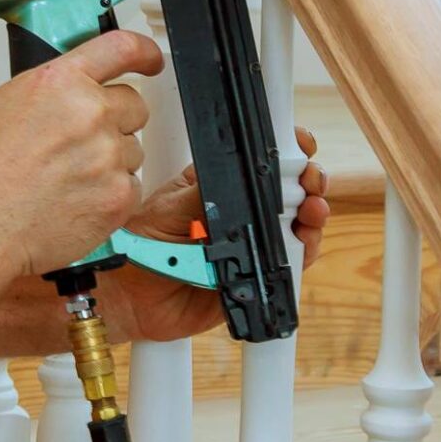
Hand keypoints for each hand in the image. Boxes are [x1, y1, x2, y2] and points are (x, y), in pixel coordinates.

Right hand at [0, 29, 163, 281]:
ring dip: (111, 161)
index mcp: (60, 83)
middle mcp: (90, 113)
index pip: (120, 48)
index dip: (142, 52)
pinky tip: (77, 201)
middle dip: (115, 121)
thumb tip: (56, 94)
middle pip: (134, 105)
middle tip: (84, 144)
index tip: (150, 59)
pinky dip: (111, 195)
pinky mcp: (119, 194)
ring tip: (69, 179)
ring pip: (133, 150)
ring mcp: (108, 155)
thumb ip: (39, 92)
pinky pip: (131, 187)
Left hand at [103, 126, 331, 344]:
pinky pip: (287, 267)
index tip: (300, 147)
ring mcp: (250, 246)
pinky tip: (302, 243)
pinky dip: (302, 254)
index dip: (287, 153)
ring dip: (312, 216)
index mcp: (221, 187)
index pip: (261, 164)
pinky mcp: (253, 278)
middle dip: (308, 182)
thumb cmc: (141, 245)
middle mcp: (240, 215)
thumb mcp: (173, 206)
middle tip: (308, 182)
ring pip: (296, 228)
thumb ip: (210, 191)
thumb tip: (244, 174)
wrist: (128, 294)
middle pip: (289, 193)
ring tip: (312, 211)